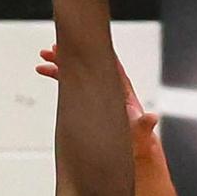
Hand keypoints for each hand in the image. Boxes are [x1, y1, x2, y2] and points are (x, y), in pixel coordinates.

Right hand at [37, 42, 161, 160]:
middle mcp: (108, 89)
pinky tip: (45, 72)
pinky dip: (59, 78)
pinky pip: (72, 85)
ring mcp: (97, 94)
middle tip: (52, 50)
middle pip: (88, 66)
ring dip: (61, 65)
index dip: (95, 54)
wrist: (134, 150)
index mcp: (121, 91)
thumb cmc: (138, 141)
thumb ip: (145, 126)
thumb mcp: (141, 135)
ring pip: (77, 73)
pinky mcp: (89, 101)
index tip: (80, 45)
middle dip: (70, 57)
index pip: (107, 66)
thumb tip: (152, 118)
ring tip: (44, 60)